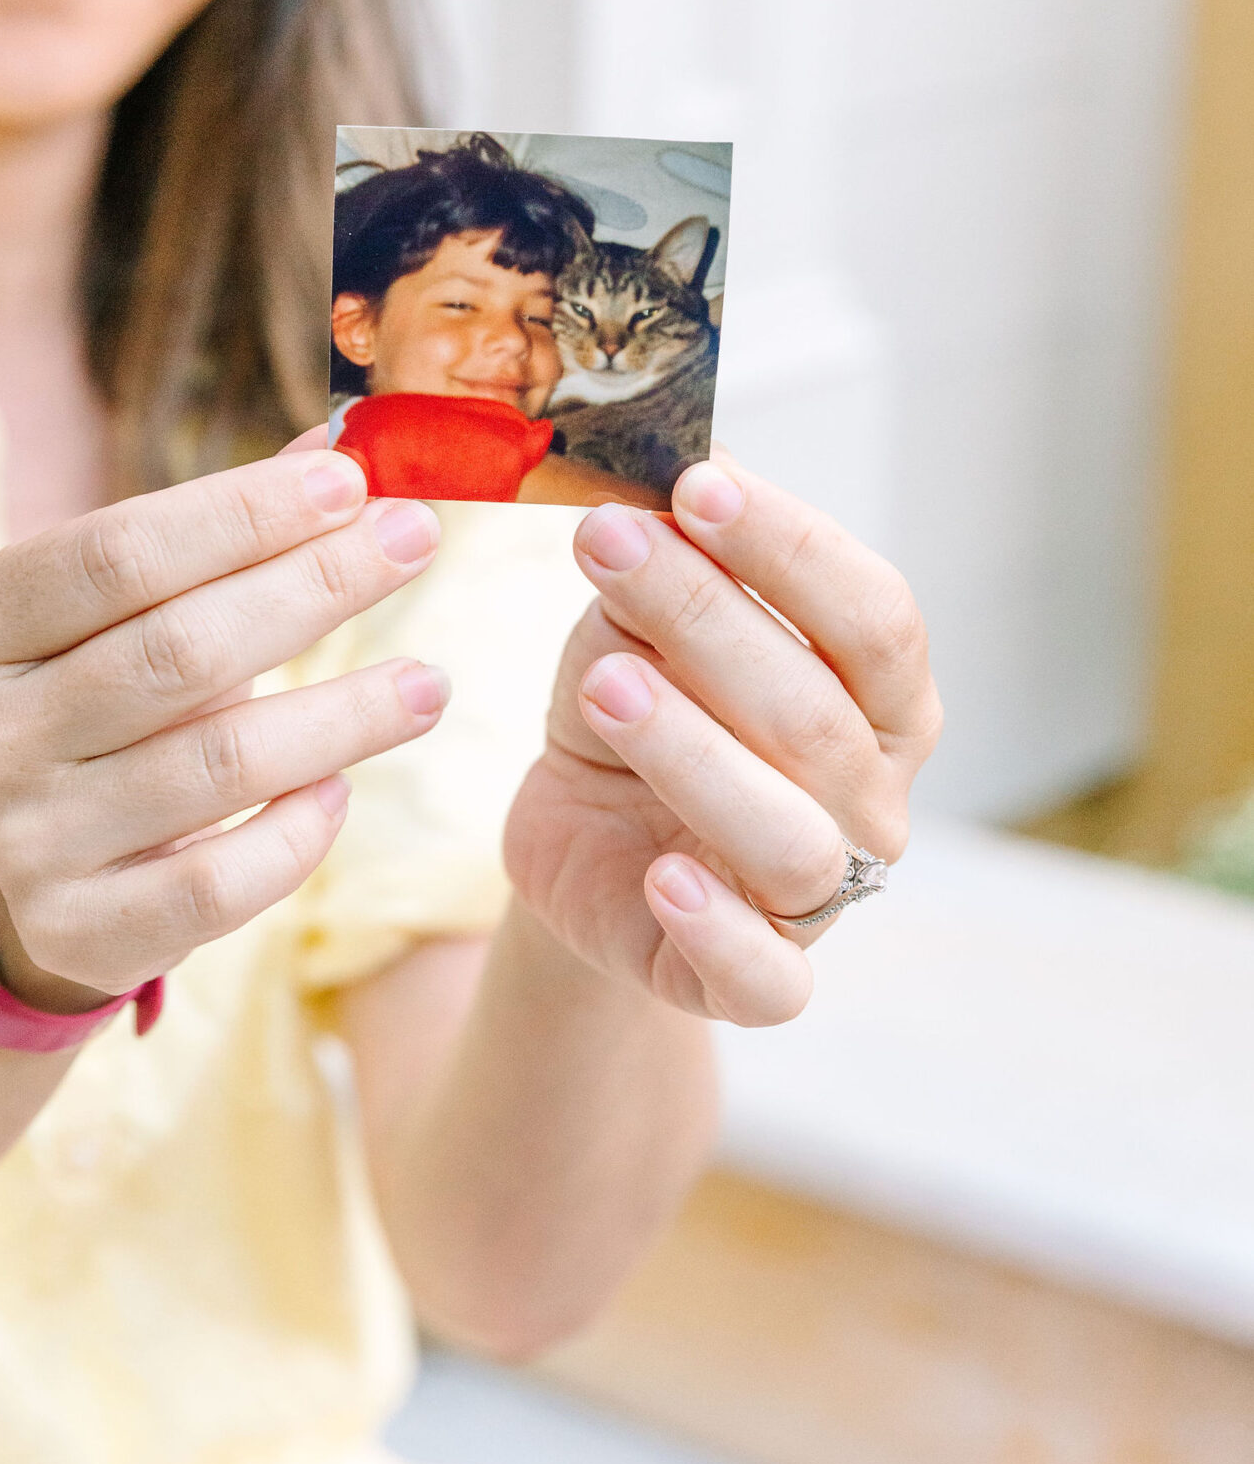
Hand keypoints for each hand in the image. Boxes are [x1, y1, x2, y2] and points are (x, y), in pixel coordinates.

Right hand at [0, 451, 447, 1009]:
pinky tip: (342, 788)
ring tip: (427, 681)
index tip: (351, 481)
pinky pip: (222, 881)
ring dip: (343, 714)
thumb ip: (226, 531)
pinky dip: (296, 830)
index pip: (116, 552)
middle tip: (415, 541)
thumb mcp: (133, 611)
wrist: (33, 874)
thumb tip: (343, 444)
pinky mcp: (82, 930)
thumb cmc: (109, 702)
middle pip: (176, 650)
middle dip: (314, 586)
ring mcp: (25, 842)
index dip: (239, 512)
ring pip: (217, 764)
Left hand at [503, 452, 941, 1025]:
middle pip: (817, 713)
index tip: (697, 482)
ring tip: (604, 687)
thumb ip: (661, 579)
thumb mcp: (636, 632)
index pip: (874, 616)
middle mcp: (873, 799)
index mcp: (881, 699)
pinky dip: (719, 928)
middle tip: (609, 544)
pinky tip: (662, 875)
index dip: (792, 547)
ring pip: (793, 838)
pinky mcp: (755, 980)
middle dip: (708, 618)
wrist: (583, 844)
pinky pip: (765, 977)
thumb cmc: (640, 713)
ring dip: (696, 754)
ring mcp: (823, 898)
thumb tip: (649, 501)